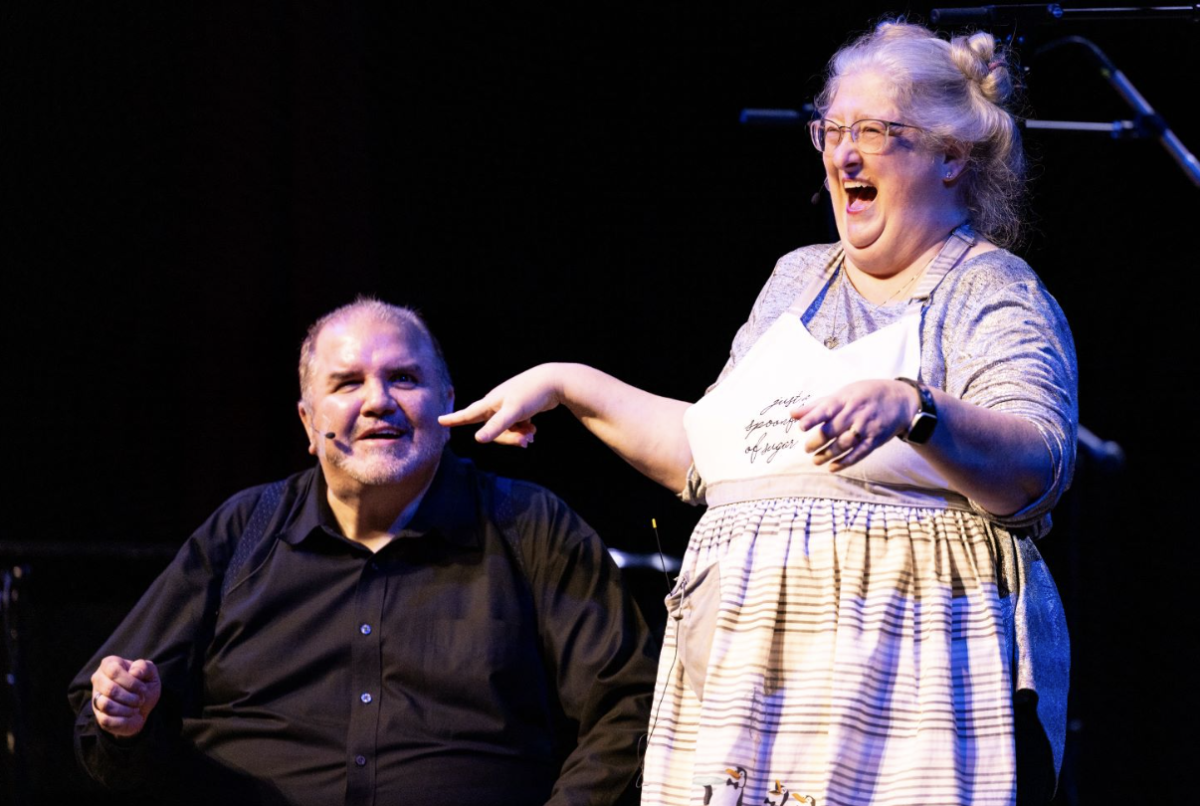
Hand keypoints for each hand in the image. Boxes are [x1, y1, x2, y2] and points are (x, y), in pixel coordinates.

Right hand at [89, 656, 160, 737]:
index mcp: (109, 664)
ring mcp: (96, 698)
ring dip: (126, 708)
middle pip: (110, 689)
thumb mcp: (150, 674)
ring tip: (136, 708)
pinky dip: (124, 719)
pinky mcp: (98, 715)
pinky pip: (106, 719)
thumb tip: (134, 672)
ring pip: (106, 704)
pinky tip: (131, 716)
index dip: (131, 682)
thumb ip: (145, 667)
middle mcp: (98, 679)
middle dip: (130, 697)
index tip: (143, 689)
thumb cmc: (144, 687)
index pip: (114, 671)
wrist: (142, 709)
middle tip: (140, 699)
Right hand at [438, 364, 563, 445]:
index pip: (468, 414)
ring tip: (532, 436)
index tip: (439, 420)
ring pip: (506, 430)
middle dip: (508, 439)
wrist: (554, 381)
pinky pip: (516, 426)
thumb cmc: (531, 394)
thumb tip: (478, 439)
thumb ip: (497, 426)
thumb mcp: (513, 412)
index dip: (454, 419)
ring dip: (518, 436)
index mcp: (490, 403)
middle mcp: (496, 404)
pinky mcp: (520, 408)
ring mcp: (508, 406)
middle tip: (525, 442)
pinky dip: (523, 431)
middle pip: (493, 430)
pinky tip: (534, 431)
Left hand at [790, 379, 917, 471]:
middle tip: (806, 449)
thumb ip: (817, 405)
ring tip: (815, 460)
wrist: (902, 400)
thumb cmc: (867, 394)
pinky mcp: (875, 440)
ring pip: (844, 444)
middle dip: (817, 441)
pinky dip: (845, 462)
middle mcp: (855, 413)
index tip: (801, 427)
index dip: (813, 418)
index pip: (826, 409)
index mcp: (845, 399)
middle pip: (833, 430)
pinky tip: (832, 467)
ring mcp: (866, 427)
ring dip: (828, 454)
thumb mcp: (844, 393)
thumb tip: (793, 413)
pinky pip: (859, 453)